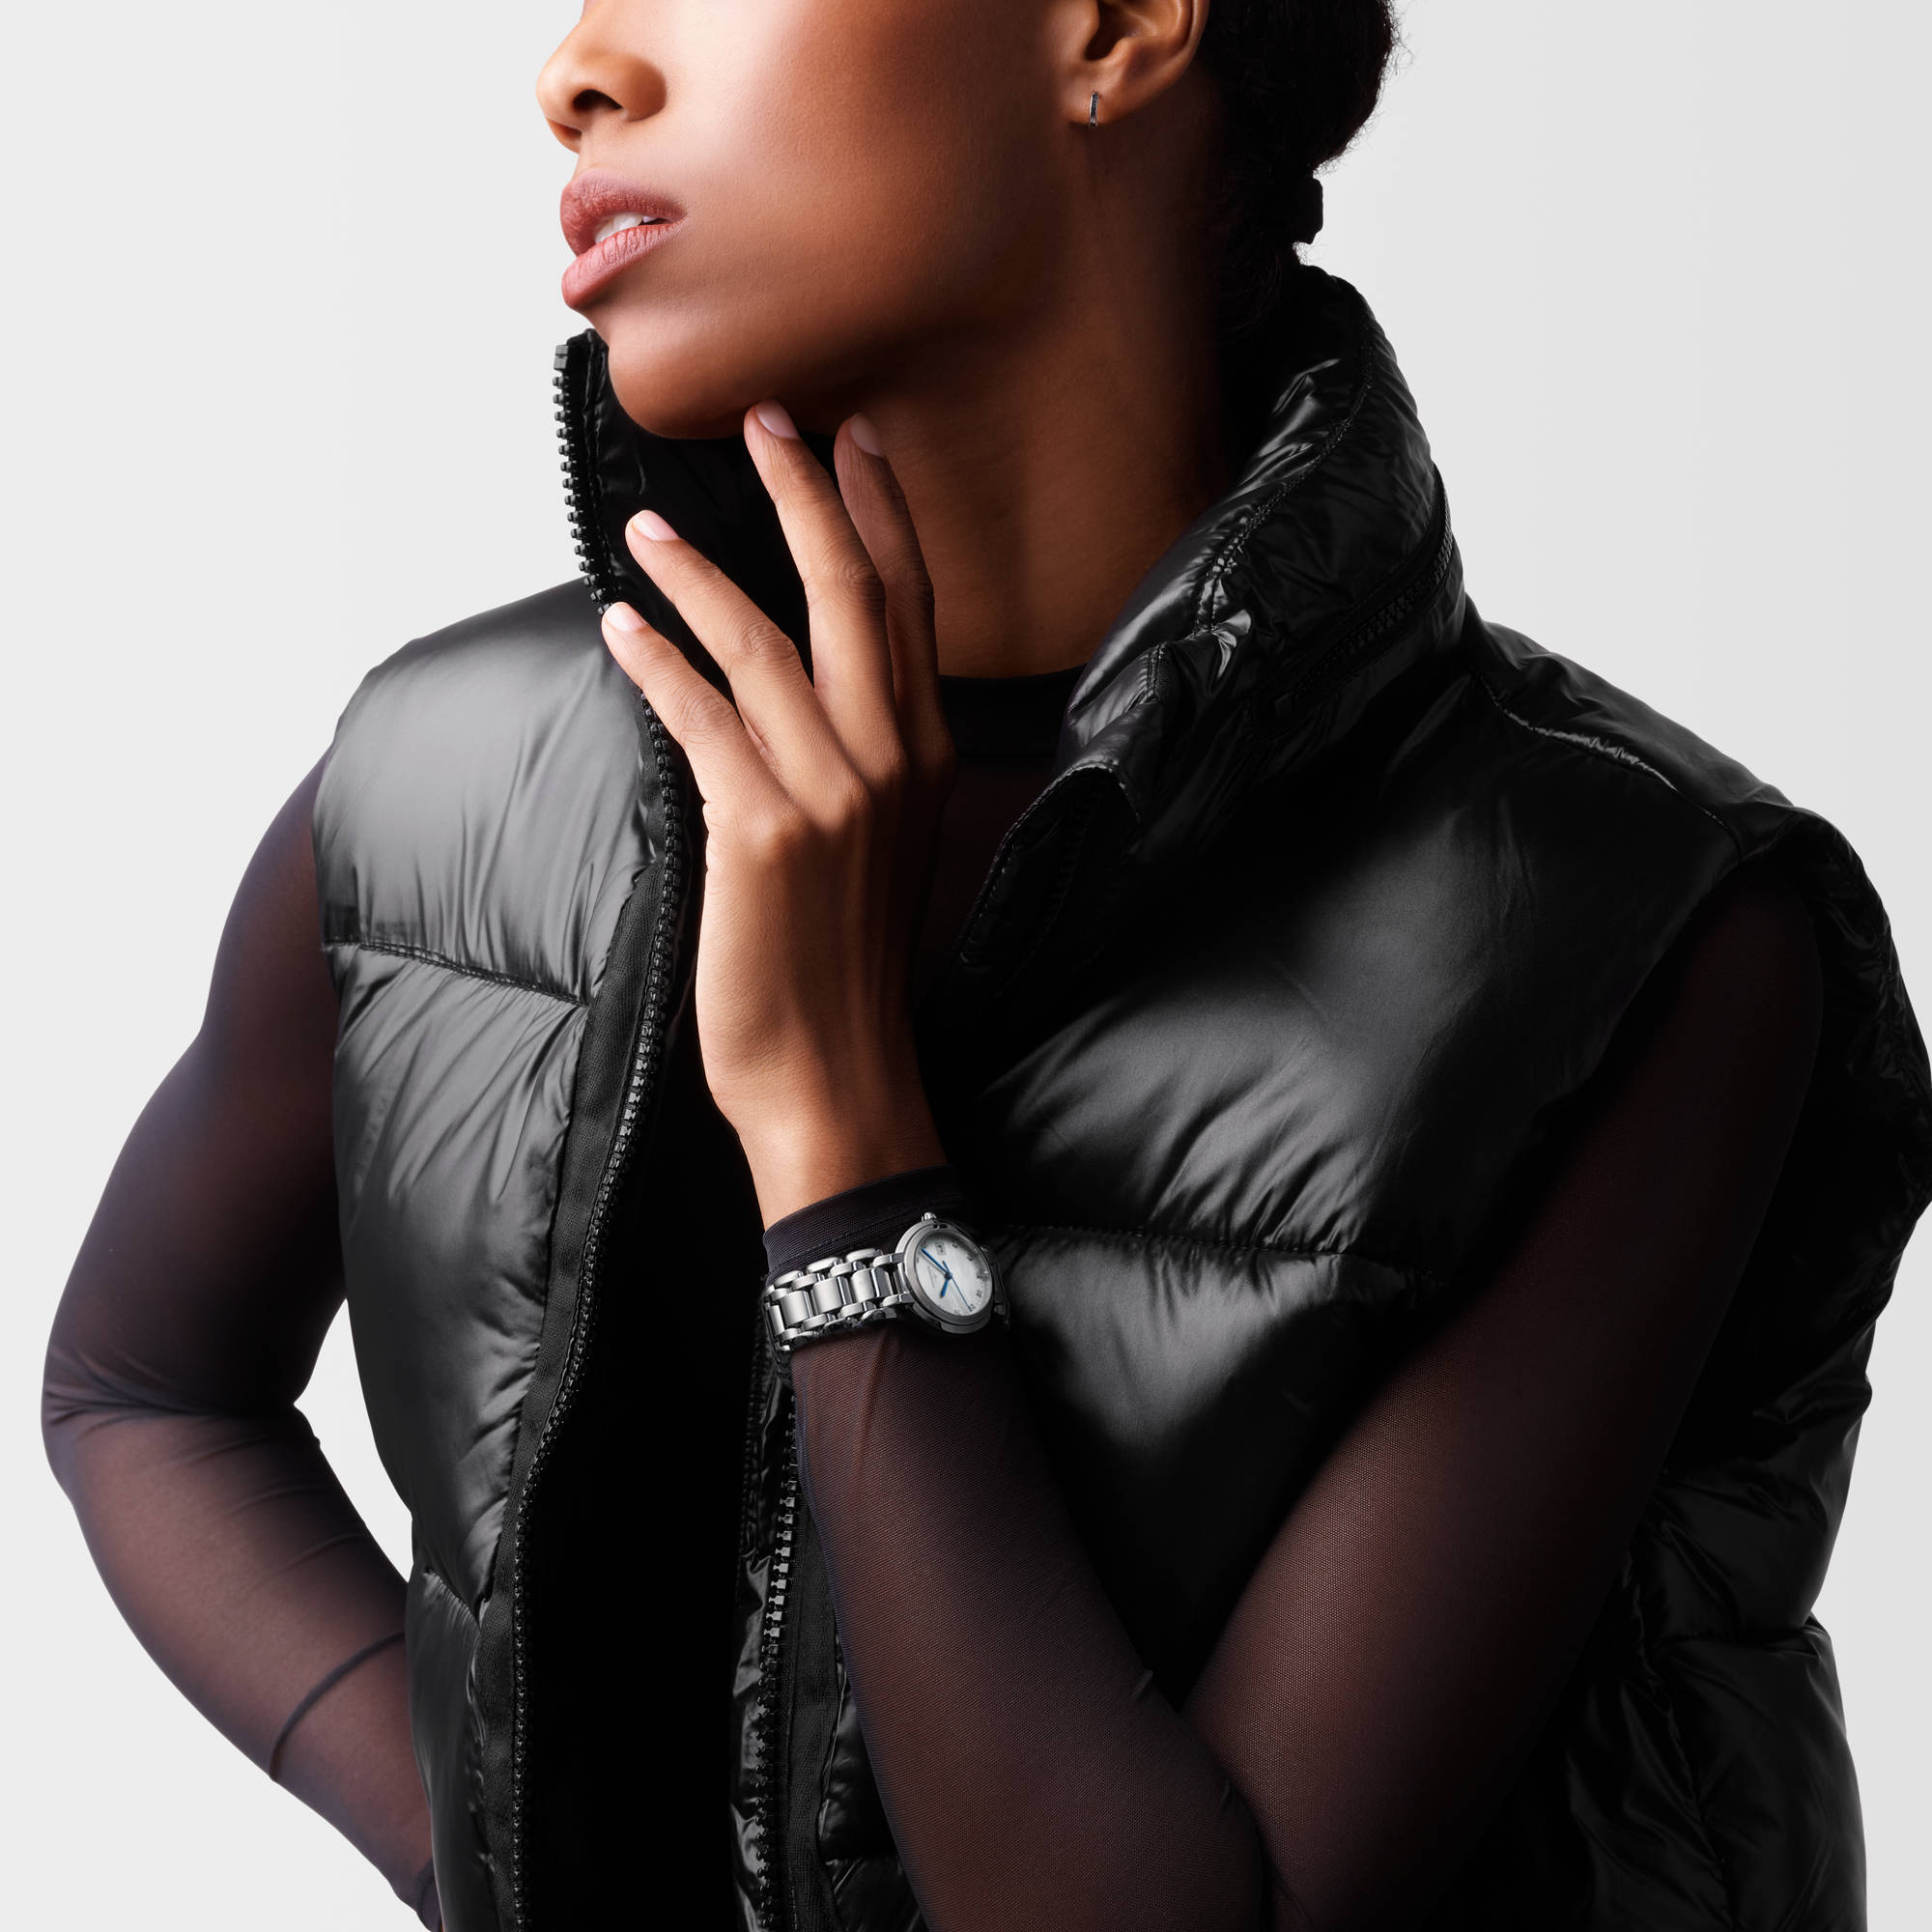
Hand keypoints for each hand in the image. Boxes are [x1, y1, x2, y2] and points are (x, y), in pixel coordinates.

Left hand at [601, 402, 955, 1224]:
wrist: (833, 1076)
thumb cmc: (844, 966)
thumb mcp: (879, 849)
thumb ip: (860, 760)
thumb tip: (798, 685)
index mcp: (924, 757)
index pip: (910, 606)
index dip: (878, 513)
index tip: (849, 441)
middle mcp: (890, 760)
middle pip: (852, 591)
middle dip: (804, 493)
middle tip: (765, 421)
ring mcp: (832, 792)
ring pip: (763, 641)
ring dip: (700, 573)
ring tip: (649, 529)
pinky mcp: (762, 828)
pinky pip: (700, 714)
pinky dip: (655, 661)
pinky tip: (621, 626)